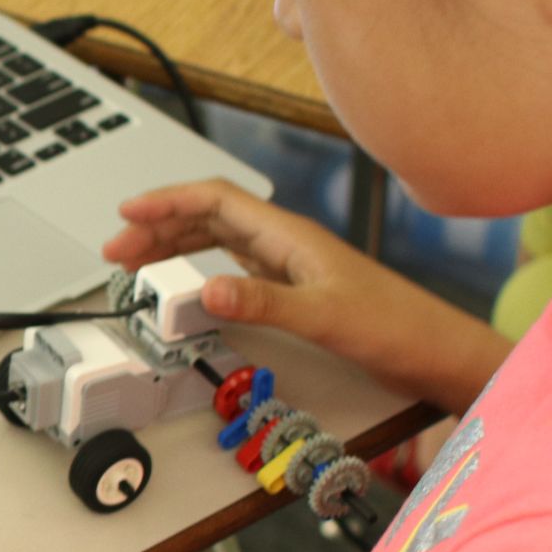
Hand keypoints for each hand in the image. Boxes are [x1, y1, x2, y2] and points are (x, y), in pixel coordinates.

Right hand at [102, 178, 510, 411]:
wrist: (435, 350)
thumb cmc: (395, 327)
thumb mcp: (322, 316)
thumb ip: (262, 302)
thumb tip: (205, 288)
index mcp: (290, 236)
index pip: (216, 201)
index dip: (167, 202)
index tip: (127, 213)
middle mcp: (287, 243)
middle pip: (209, 218)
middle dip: (159, 227)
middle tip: (117, 249)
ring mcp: (291, 264)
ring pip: (219, 241)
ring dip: (176, 246)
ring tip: (139, 263)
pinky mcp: (296, 288)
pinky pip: (236, 264)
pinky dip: (202, 266)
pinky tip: (192, 280)